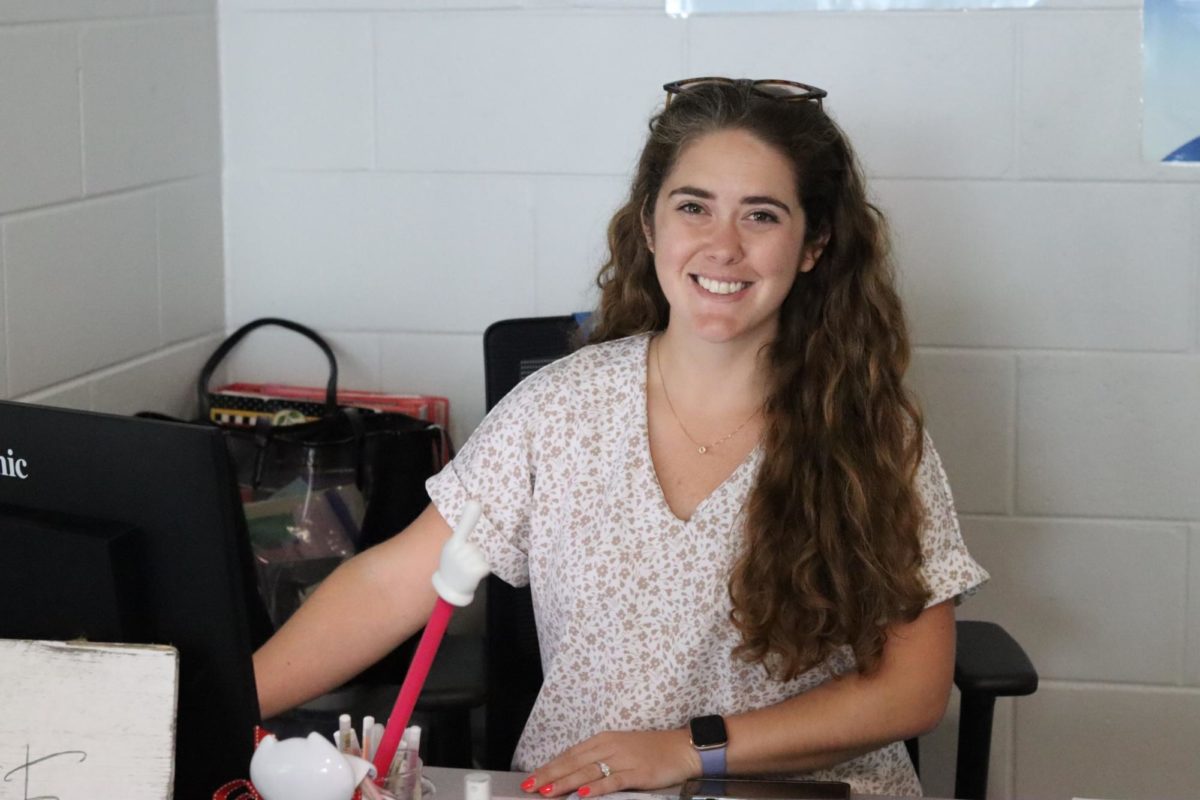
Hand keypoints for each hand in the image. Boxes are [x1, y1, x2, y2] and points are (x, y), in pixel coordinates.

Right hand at [431, 500, 489, 605]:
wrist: (448, 588)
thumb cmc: (451, 565)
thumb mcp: (452, 548)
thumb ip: (461, 535)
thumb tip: (472, 516)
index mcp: (452, 545)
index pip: (462, 530)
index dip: (468, 517)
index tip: (474, 502)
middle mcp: (458, 553)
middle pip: (476, 544)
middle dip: (474, 552)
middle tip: (464, 561)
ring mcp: (466, 563)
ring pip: (482, 554)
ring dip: (479, 560)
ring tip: (468, 568)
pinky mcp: (475, 572)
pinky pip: (486, 564)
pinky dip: (483, 569)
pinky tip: (474, 574)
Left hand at [521, 729, 700, 797]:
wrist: (682, 748)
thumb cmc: (650, 751)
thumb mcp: (620, 750)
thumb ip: (597, 761)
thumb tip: (572, 777)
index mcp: (603, 740)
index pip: (569, 755)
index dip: (548, 767)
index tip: (529, 779)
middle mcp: (609, 747)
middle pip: (573, 762)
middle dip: (549, 776)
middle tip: (529, 787)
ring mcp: (623, 759)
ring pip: (588, 772)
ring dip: (565, 783)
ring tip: (547, 792)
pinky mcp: (637, 773)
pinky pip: (613, 781)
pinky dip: (596, 788)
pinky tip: (582, 795)